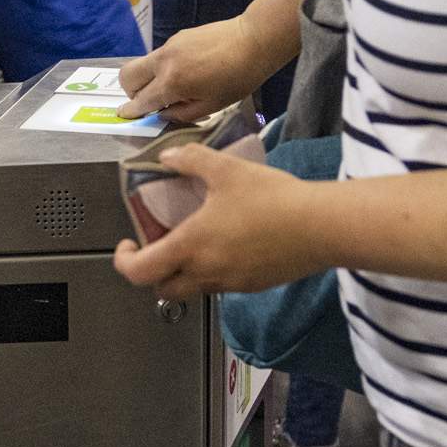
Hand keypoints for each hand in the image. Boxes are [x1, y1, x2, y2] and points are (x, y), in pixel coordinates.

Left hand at [111, 145, 333, 301]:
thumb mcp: (227, 169)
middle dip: (154, 272)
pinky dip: (213, 270)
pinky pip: (221, 284)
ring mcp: (231, 283)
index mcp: (190, 247)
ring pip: (193, 288)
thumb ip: (191, 159)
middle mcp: (206, 272)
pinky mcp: (253, 285)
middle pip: (163, 289)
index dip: (124, 261)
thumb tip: (169, 156)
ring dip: (184, 271)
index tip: (129, 244)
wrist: (322, 227)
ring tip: (195, 240)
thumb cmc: (273, 198)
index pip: (139, 273)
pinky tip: (229, 243)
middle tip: (159, 245)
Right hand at [119, 16, 273, 123]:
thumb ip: (182, 113)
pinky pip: (159, 56)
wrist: (254, 41)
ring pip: (142, 64)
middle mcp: (163, 62)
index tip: (124, 116)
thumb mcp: (212, 106)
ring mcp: (169, 46)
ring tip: (174, 87)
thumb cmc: (238, 78)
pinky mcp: (177, 37)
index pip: (141, 100)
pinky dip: (163, 67)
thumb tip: (163, 113)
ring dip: (148, 79)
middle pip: (127, 76)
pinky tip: (188, 71)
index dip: (131, 111)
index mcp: (172, 82)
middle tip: (149, 101)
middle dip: (131, 92)